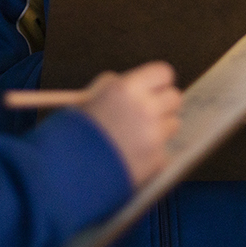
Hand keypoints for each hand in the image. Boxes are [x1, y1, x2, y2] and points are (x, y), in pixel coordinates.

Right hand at [78, 61, 181, 187]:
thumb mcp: (91, 98)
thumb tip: (139, 84)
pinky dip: (152, 154)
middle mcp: (144, 108)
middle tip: (150, 113)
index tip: (155, 88)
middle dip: (164, 105)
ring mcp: (153, 135)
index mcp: (125, 89)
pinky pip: (163, 150)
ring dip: (160, 129)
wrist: (70, 173)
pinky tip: (132, 157)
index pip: (163, 73)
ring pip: (173, 124)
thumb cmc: (76, 134)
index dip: (159, 82)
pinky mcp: (157, 159)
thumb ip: (118, 87)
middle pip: (175, 97)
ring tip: (135, 138)